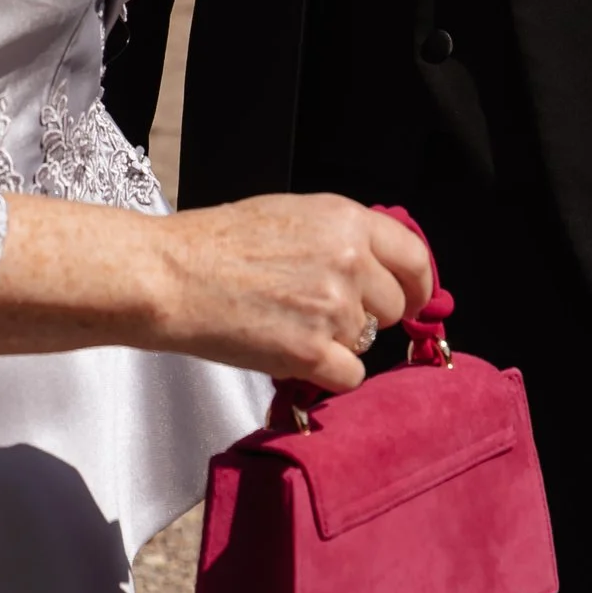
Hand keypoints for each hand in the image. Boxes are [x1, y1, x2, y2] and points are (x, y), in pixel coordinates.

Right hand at [152, 194, 432, 387]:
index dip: (418, 286)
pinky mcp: (312, 354)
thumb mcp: (293, 214)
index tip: (413, 301)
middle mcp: (349, 261)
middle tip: (320, 312)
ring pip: (367, 343)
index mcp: (346, 220)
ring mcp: (333, 310)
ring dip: (338, 342)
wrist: (173, 276)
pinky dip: (325, 374)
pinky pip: (349, 378)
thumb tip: (380, 268)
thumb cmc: (220, 242)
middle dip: (366, 316)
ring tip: (289, 323)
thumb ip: (342, 236)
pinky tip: (290, 352)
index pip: (415, 258)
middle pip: (393, 308)